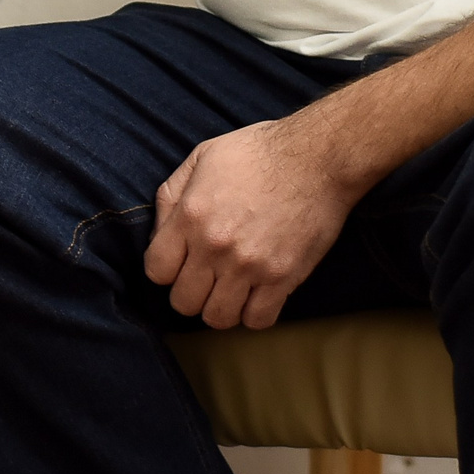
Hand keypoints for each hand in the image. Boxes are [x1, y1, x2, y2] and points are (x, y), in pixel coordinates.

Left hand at [144, 119, 357, 329]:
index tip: (182, 263)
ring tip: (232, 290)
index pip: (156, 272)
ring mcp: (249, 265)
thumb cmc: (259, 153)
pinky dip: (255, 314)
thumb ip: (171, 196)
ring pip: (217, 318)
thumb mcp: (202, 157)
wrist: (317, 158)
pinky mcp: (282, 277)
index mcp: (190, 216)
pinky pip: (257, 320)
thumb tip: (158, 236)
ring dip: (222, 308)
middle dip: (191, 293)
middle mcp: (214, 246)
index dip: (166, 270)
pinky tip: (258, 295)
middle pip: (183, 302)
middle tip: (208, 278)